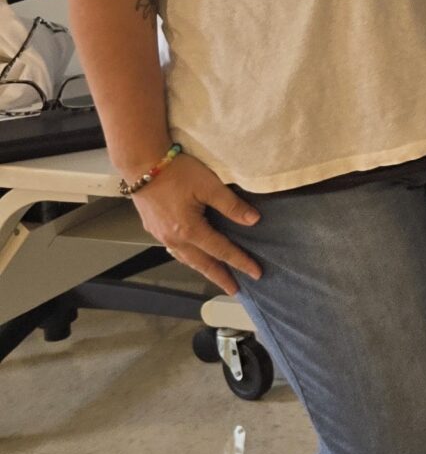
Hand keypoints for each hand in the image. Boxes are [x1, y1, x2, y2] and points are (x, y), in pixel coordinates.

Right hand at [129, 156, 261, 294]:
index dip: (240, 262)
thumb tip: (253, 220)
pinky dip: (188, 258)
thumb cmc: (176, 171)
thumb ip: (231, 205)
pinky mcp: (154, 228)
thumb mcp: (209, 185)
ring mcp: (161, 235)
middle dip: (220, 277)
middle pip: (202, 263)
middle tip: (235, 290)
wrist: (142, 163)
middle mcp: (173, 238)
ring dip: (203, 269)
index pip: (221, 251)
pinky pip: (175, 250)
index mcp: (189, 230)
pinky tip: (193, 256)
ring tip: (217, 276)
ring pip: (186, 259)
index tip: (256, 273)